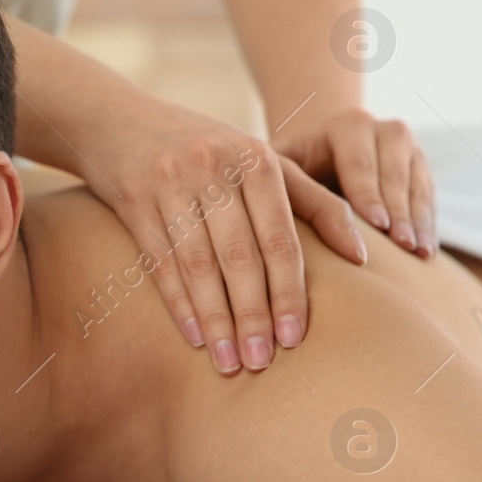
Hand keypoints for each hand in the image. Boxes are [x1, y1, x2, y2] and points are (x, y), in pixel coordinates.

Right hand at [88, 102, 362, 373]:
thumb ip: (312, 201)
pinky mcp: (133, 199)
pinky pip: (160, 261)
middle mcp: (215, 168)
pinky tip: (194, 336)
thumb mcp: (258, 161)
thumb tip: (361, 255)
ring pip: (199, 264)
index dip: (288, 292)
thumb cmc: (203, 148)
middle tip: (261, 362)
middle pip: (241, 257)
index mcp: (257, 160)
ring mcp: (171, 183)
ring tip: (229, 362)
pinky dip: (178, 302)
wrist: (119, 119)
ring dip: (216, 319)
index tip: (294, 339)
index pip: (281, 239)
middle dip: (253, 315)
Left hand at [272, 107, 436, 257]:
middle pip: (395, 175)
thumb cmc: (293, 163)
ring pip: (418, 186)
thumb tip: (276, 214)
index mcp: (348, 126)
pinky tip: (427, 251)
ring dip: (420, 221)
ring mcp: (409, 148)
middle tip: (403, 245)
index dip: (369, 195)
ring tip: (420, 253)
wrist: (322, 148)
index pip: (359, 164)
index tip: (377, 225)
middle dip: (399, 213)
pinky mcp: (421, 168)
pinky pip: (429, 197)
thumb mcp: (281, 165)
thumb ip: (283, 183)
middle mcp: (385, 131)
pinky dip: (429, 224)